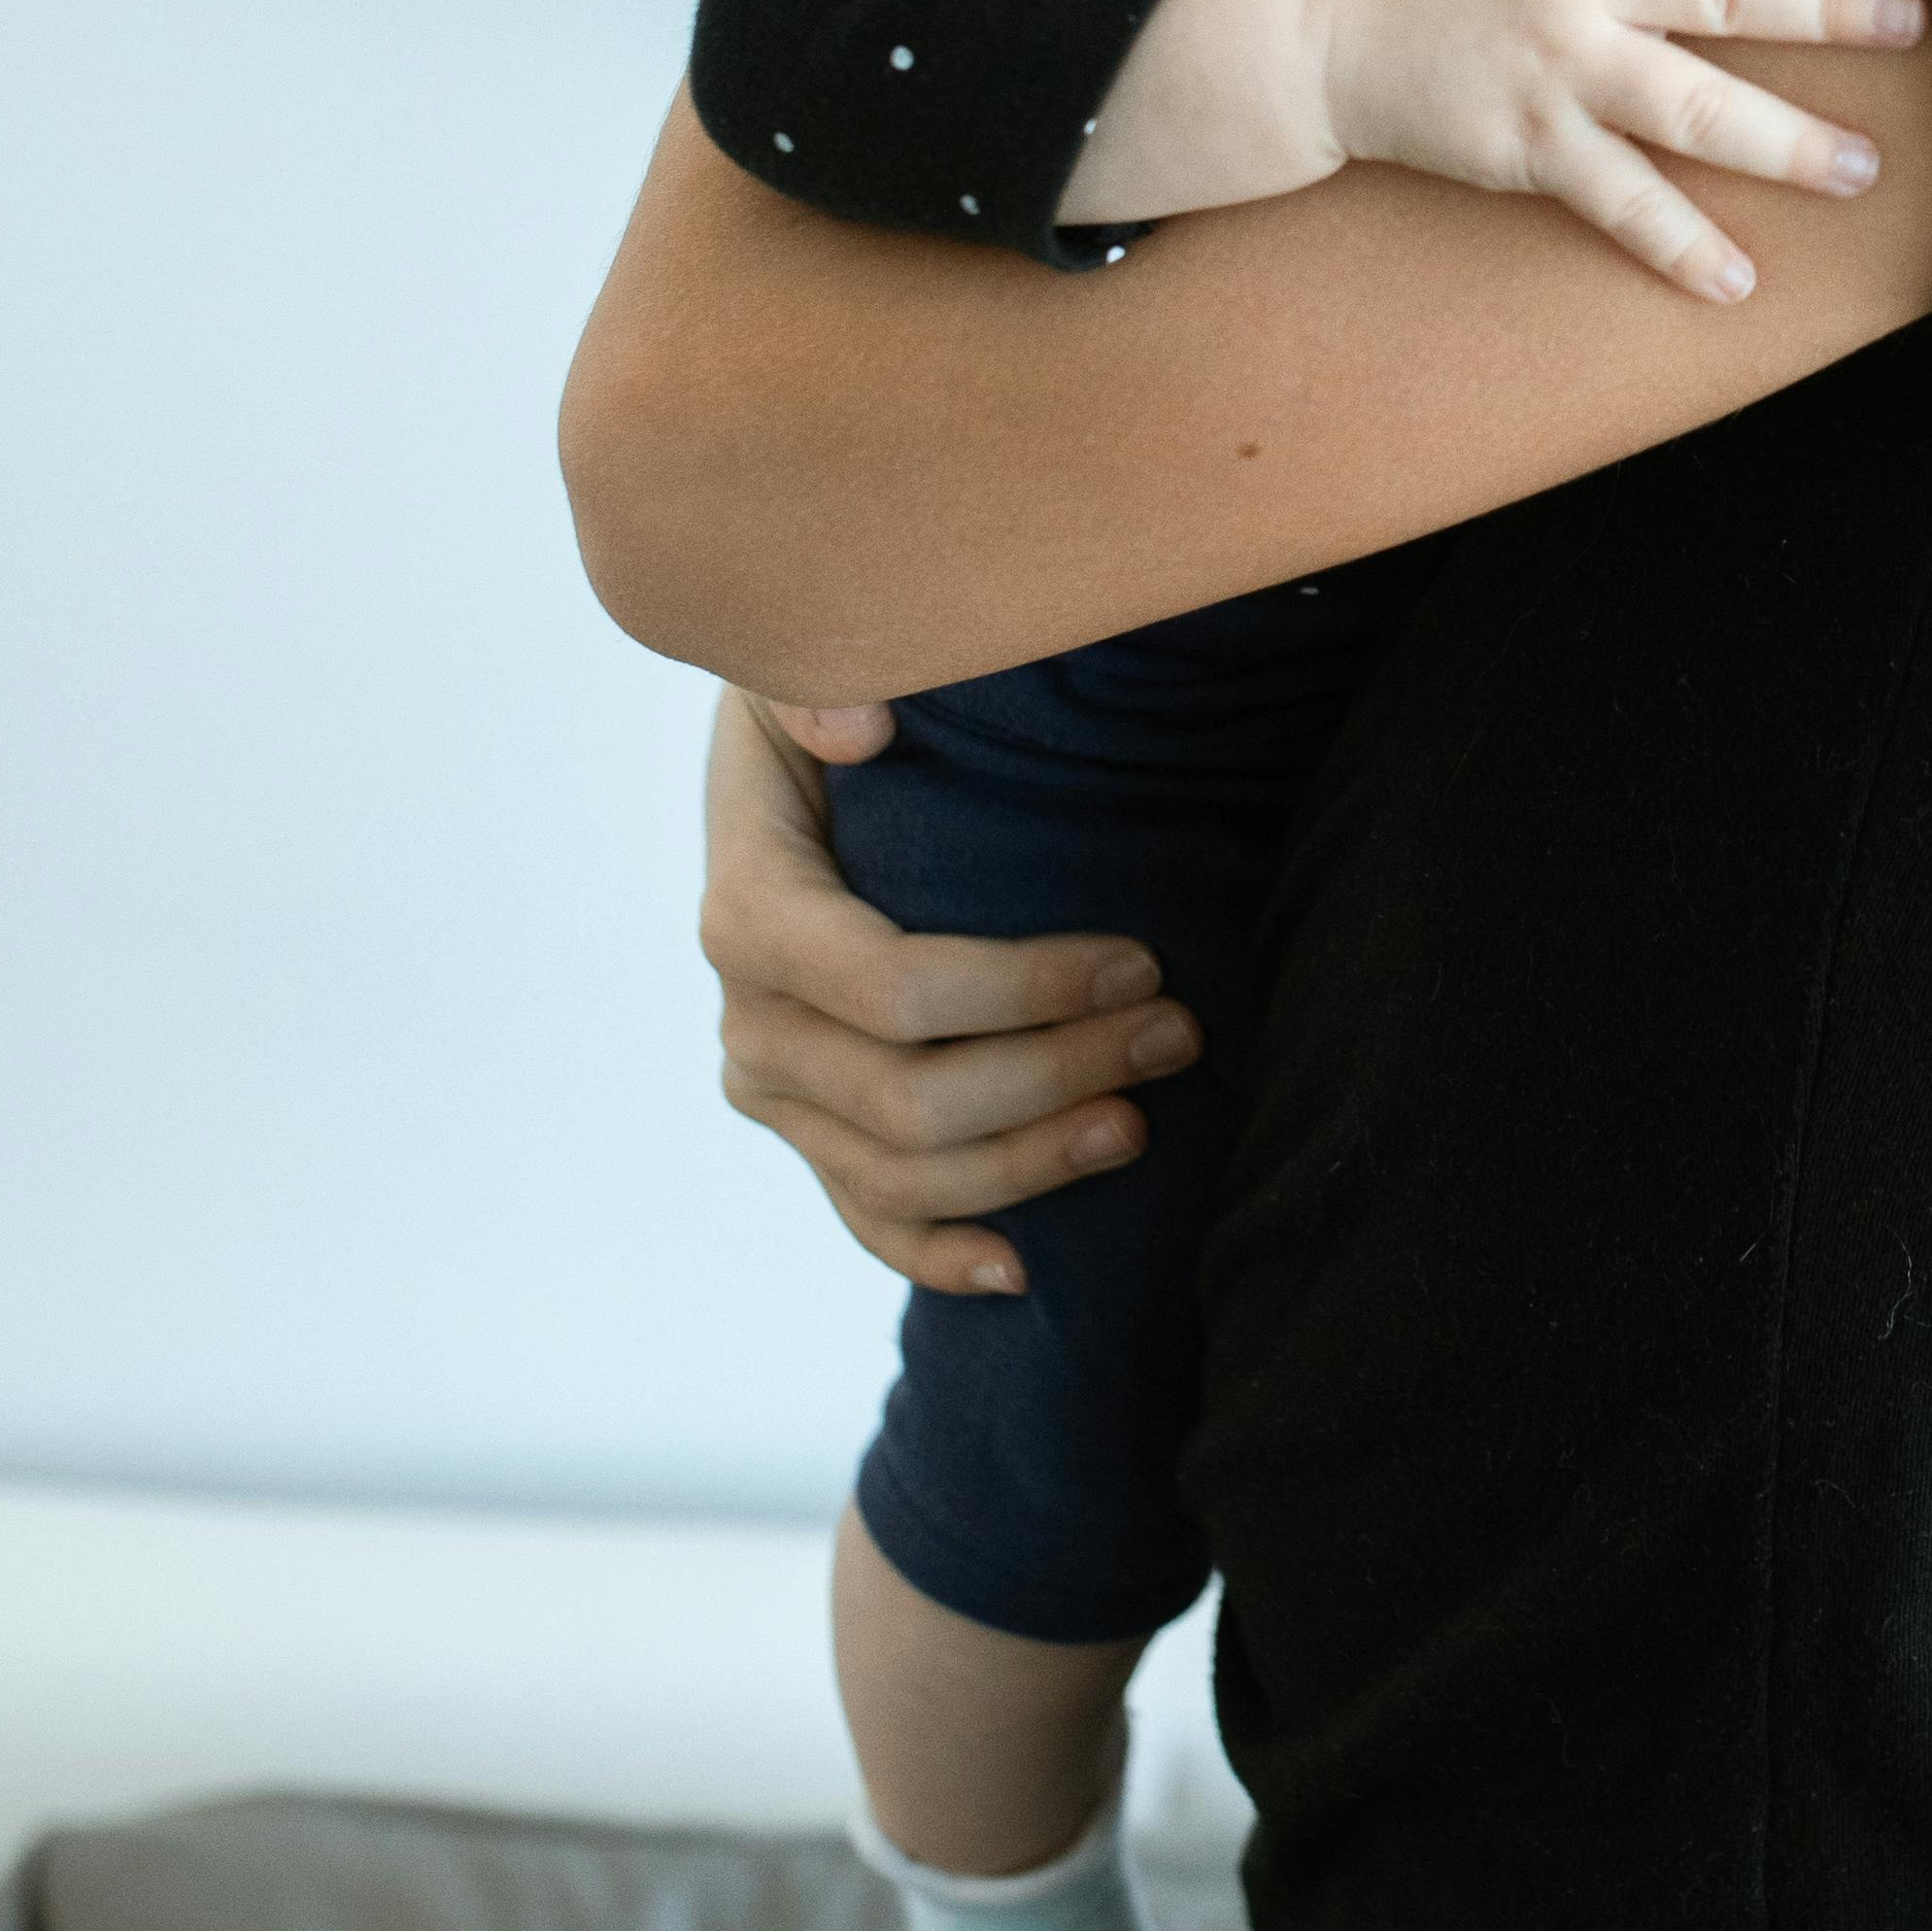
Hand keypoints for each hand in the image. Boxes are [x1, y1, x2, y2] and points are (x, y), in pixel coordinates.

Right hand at [699, 686, 1199, 1296]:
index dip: (1021, 991)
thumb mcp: (810, 659)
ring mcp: (775, 1085)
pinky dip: (941, 1249)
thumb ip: (824, 682)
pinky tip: (1023, 1271)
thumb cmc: (835, 693)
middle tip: (1180, 1033)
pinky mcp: (809, 1126)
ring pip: (900, 1171)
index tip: (1141, 962)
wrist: (799, 763)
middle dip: (1057, 1074)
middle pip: (910, 1097)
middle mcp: (751, 1018)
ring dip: (1030, 1163)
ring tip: (1144, 1121)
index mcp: (752, 912)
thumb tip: (857, 728)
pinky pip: (866, 1214)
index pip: (890, 989)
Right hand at [1289, 0, 1929, 301]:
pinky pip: (1619, 198)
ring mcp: (1556, 67)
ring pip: (1694, 107)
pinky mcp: (1525, 146)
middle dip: (1830, 10)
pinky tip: (1740, 283)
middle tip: (1911, 25)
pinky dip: (1678, 243)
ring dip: (1786, 142)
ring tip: (1862, 168)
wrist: (1295, 17)